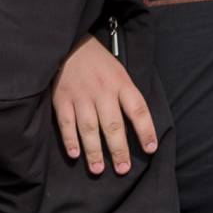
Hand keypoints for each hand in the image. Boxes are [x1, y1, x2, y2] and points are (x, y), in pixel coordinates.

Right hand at [51, 38, 155, 174]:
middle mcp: (102, 91)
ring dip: (94, 150)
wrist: (69, 44)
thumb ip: (127, 97)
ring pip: (89, 127)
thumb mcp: (120, 73)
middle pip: (113, 124)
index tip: (150, 149)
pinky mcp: (61, 98)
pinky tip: (75, 154)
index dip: (146, 130)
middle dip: (119, 149)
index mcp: (121, 83)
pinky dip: (70, 139)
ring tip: (98, 169)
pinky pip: (66, 122)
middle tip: (122, 169)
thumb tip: (138, 128)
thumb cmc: (99, 63)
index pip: (138, 109)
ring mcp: (80, 95)